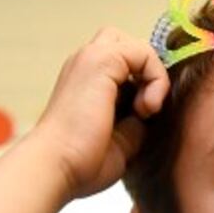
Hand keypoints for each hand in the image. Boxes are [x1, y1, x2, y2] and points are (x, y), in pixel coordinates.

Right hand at [26, 28, 168, 200]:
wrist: (57, 167)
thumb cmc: (82, 162)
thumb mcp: (121, 140)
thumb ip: (137, 119)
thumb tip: (152, 108)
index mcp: (85, 81)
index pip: (125, 65)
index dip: (145, 86)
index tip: (144, 119)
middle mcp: (85, 65)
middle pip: (128, 46)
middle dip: (146, 71)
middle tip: (145, 106)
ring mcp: (91, 58)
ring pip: (137, 45)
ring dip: (153, 76)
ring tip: (146, 110)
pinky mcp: (101, 59)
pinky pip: (144, 51)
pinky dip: (156, 78)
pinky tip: (147, 107)